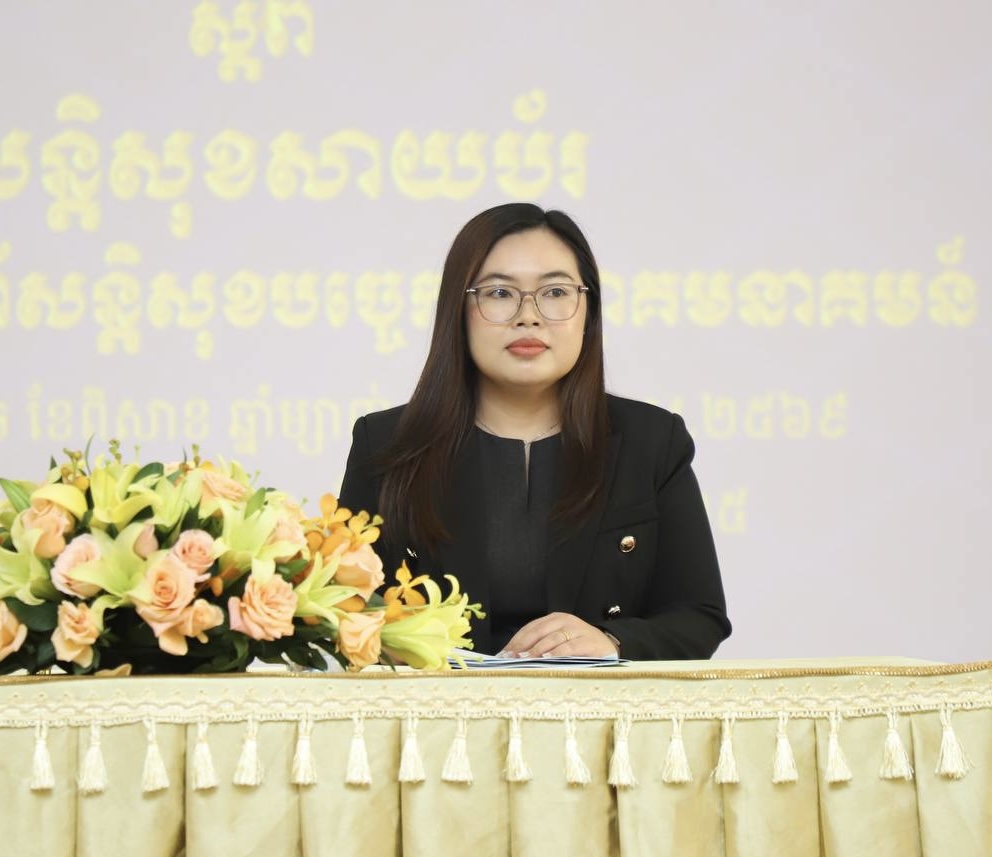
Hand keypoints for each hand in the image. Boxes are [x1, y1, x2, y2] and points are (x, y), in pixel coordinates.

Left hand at [498, 612, 618, 657]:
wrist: (608, 647)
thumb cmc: (579, 646)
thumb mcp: (559, 641)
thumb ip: (540, 645)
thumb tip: (515, 658)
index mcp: (555, 619)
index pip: (530, 628)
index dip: (516, 641)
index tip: (504, 654)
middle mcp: (565, 621)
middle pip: (538, 631)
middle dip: (522, 646)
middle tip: (511, 658)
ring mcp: (577, 630)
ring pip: (552, 638)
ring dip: (537, 649)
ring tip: (524, 659)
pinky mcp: (588, 642)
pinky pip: (570, 647)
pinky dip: (557, 653)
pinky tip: (547, 658)